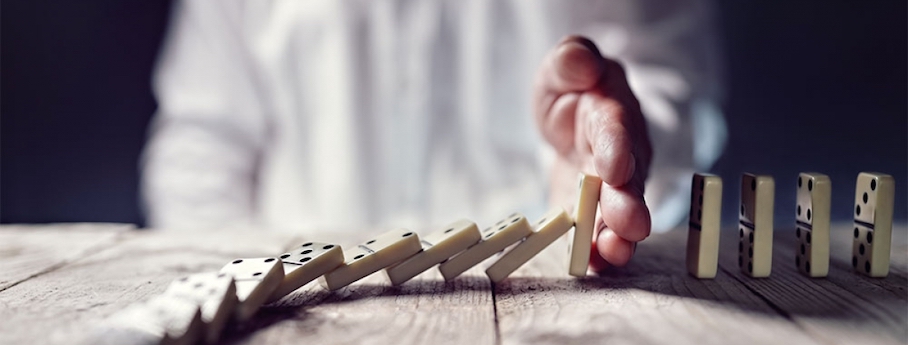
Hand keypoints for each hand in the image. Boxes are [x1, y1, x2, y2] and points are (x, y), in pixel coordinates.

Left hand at [533, 35, 652, 272]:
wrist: (574, 119)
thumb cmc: (573, 89)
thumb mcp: (564, 66)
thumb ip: (571, 60)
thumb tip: (582, 61)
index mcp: (611, 113)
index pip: (616, 129)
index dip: (617, 148)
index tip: (616, 168)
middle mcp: (620, 155)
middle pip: (627, 181)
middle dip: (627, 203)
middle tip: (630, 225)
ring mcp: (610, 188)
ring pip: (618, 213)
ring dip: (617, 236)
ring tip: (616, 254)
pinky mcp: (591, 211)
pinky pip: (596, 232)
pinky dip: (596, 252)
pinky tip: (594, 266)